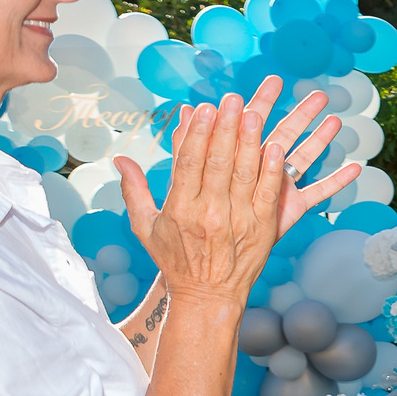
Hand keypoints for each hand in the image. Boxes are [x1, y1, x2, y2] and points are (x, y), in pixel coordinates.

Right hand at [120, 77, 354, 303]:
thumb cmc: (175, 259)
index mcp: (180, 208)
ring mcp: (239, 221)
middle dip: (224, 128)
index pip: (188, 164)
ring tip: (253, 112)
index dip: (195, 134)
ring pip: (245, 174)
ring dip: (250, 141)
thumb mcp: (146, 226)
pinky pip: (270, 194)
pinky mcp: (264, 228)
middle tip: (230, 99)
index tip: (201, 108)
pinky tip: (277, 147)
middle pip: (218, 163)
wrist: (208, 296)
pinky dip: (273, 170)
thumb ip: (134, 189)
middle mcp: (210, 213)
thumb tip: (119, 158)